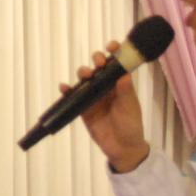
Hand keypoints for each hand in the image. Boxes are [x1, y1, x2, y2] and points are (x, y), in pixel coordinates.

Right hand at [75, 42, 150, 171]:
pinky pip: (73, 96)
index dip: (114, 51)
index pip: (117, 63)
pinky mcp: (83, 107)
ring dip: (83, 72)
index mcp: (120, 83)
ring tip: (84, 75)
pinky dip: (67, 90)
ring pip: (85, 78)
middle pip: (98, 67)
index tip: (111, 46)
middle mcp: (106, 86)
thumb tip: (124, 74)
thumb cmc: (130, 125)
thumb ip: (125, 92)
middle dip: (97, 60)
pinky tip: (65, 88)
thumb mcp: (130, 108)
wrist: (122, 148)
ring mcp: (93, 96)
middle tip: (98, 64)